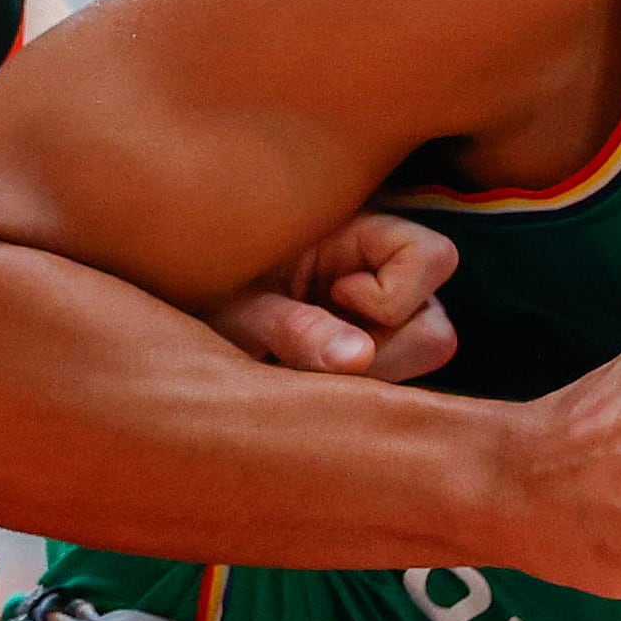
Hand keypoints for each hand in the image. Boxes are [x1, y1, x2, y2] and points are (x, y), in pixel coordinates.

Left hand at [212, 213, 458, 380]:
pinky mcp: (375, 348)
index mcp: (362, 231)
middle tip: (312, 354)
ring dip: (368, 377)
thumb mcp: (238, 307)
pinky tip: (311, 373)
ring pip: (423, 360)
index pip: (434, 257)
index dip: (390, 295)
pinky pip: (397, 381)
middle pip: (437, 328)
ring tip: (305, 362)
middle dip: (382, 356)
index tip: (328, 296)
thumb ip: (294, 328)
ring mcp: (387, 316)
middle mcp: (388, 273)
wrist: (184, 300)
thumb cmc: (206, 289)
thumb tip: (359, 358)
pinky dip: (356, 389)